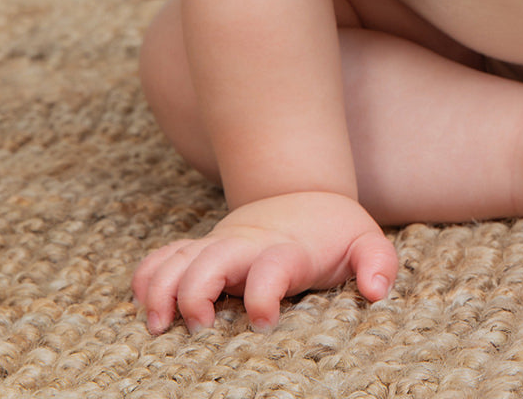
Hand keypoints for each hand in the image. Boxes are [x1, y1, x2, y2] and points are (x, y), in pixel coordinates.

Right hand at [132, 191, 398, 333]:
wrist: (305, 196)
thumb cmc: (334, 233)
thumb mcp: (365, 243)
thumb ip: (378, 263)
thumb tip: (376, 291)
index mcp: (288, 249)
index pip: (272, 266)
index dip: (263, 293)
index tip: (263, 320)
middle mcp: (247, 246)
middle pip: (211, 261)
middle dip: (196, 293)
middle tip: (201, 326)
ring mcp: (220, 247)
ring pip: (178, 259)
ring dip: (162, 289)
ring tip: (159, 326)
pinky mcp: (201, 252)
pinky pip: (162, 258)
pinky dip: (147, 277)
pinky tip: (144, 306)